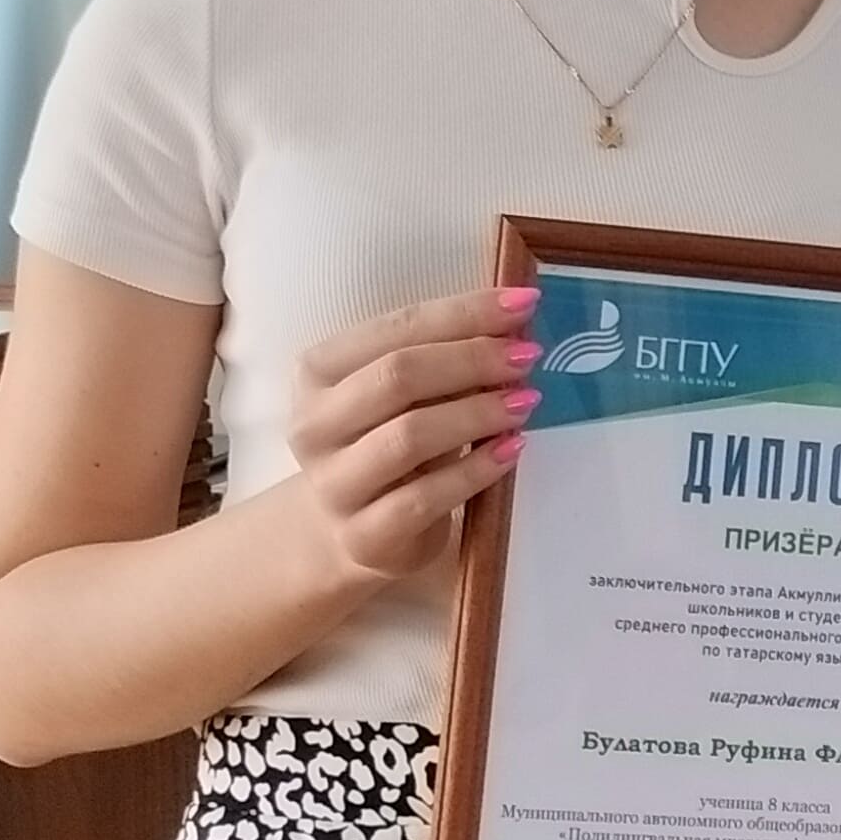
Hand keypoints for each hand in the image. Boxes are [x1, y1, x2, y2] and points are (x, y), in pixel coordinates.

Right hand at [279, 285, 535, 596]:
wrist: (349, 531)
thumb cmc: (384, 442)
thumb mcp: (400, 395)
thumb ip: (441, 360)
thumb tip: (513, 326)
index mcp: (317, 372)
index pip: (396, 328)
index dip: (463, 312)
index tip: (523, 303)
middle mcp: (313, 426)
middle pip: (398, 377)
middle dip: (472, 359)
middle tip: (526, 356)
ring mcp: (334, 485)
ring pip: (409, 436)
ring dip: (477, 413)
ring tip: (525, 401)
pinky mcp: (364, 536)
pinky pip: (426, 498)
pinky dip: (476, 470)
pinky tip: (511, 450)